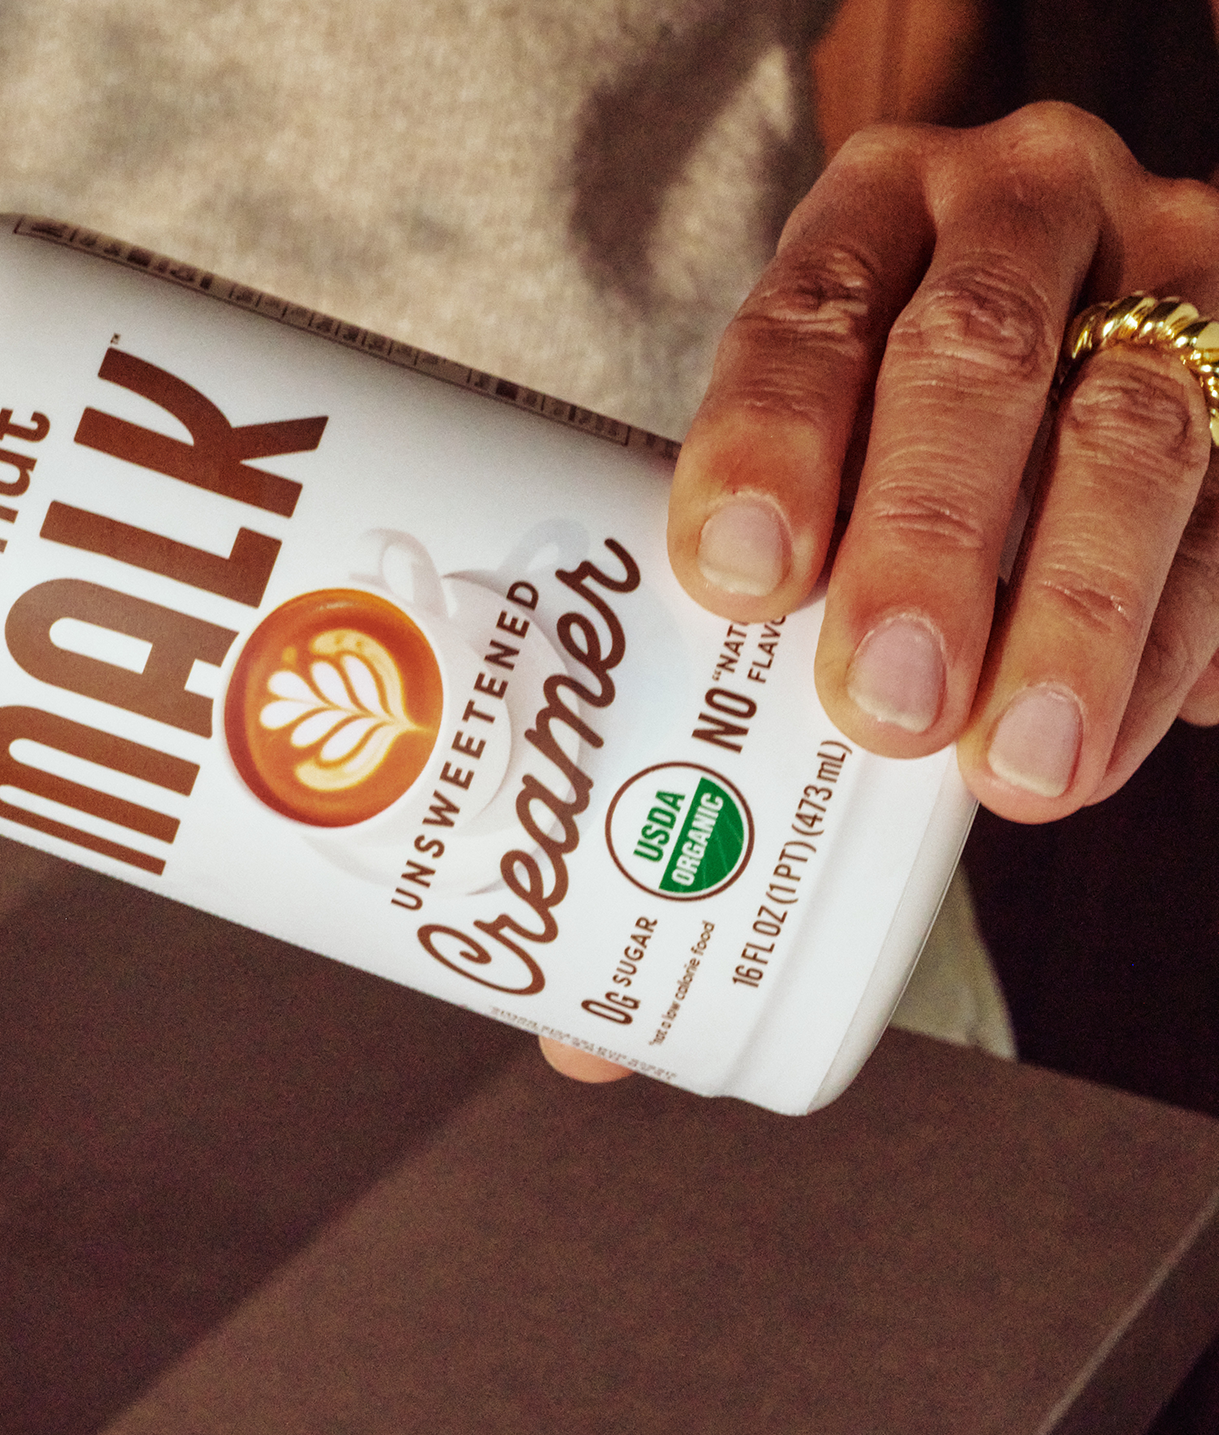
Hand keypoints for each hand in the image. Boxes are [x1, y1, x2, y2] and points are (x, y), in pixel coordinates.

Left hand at [674, 101, 1218, 808]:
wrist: (1089, 299)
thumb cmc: (895, 386)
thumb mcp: (822, 395)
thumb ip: (784, 503)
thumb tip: (730, 677)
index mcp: (882, 200)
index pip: (813, 310)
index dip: (773, 443)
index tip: (744, 579)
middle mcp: (1036, 201)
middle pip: (981, 354)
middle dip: (929, 543)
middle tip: (888, 704)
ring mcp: (1178, 269)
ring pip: (1142, 432)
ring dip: (1077, 616)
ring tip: (1018, 763)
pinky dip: (1172, 645)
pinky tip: (1108, 742)